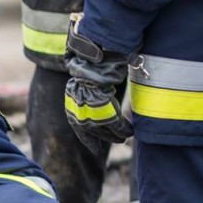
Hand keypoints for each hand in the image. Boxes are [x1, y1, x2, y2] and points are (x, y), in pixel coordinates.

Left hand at [63, 16, 134, 153]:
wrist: (96, 53)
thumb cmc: (94, 61)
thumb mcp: (88, 78)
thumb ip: (89, 88)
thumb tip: (94, 90)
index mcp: (72, 99)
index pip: (77, 125)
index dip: (87, 138)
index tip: (93, 149)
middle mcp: (77, 106)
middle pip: (90, 129)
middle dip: (104, 137)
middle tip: (118, 141)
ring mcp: (88, 108)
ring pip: (103, 129)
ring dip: (115, 135)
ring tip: (125, 137)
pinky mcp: (101, 107)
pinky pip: (114, 123)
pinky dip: (122, 129)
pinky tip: (130, 132)